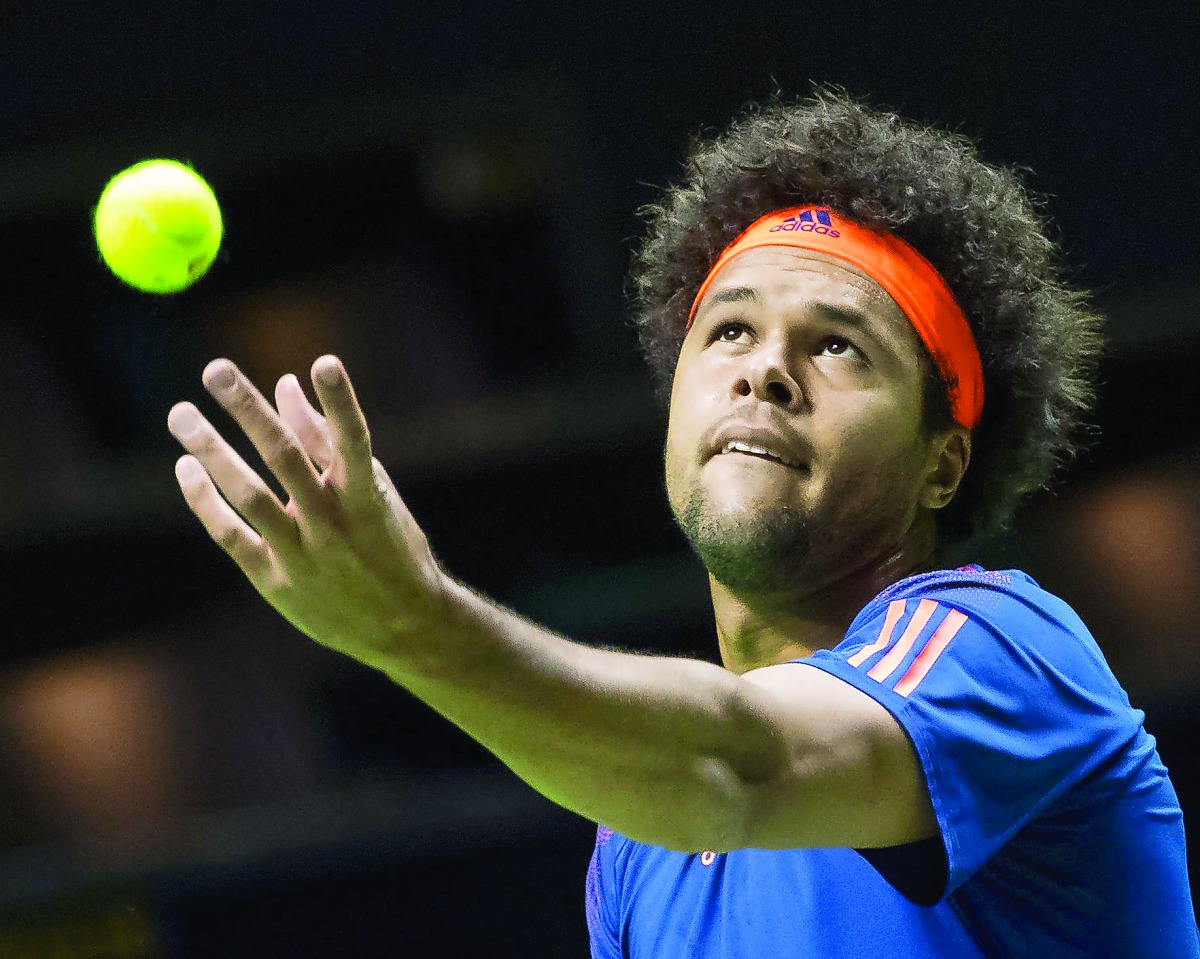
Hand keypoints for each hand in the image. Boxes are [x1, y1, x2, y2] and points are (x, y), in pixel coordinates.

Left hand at [167, 355, 447, 667]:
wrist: (402, 627)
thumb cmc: (389, 545)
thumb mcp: (373, 492)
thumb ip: (326, 441)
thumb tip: (286, 384)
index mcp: (367, 496)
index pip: (352, 439)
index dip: (339, 401)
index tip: (323, 361)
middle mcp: (334, 522)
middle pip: (285, 457)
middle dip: (250, 411)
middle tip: (216, 371)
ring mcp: (304, 553)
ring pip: (249, 495)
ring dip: (212, 451)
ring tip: (181, 415)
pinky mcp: (278, 581)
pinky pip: (232, 536)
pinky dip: (206, 502)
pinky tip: (186, 469)